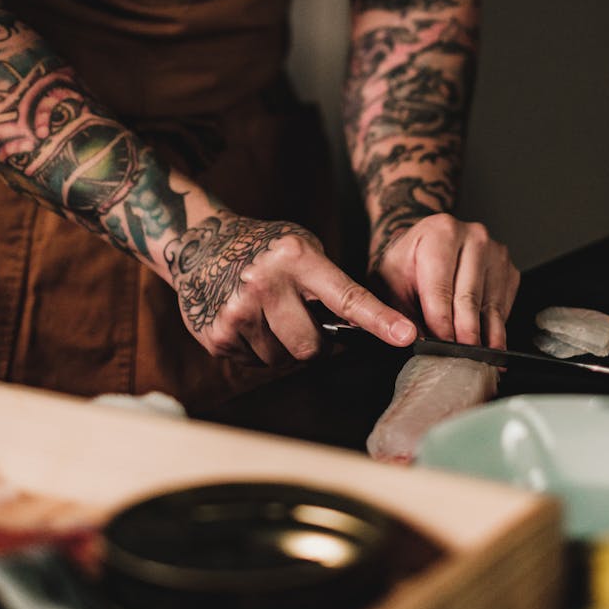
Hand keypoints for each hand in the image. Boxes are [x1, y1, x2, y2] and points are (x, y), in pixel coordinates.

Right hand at [167, 210, 416, 364]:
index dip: (379, 320)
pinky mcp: (217, 335)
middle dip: (313, 342)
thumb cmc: (264, 249)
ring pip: (283, 359)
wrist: (201, 244)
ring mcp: (238, 312)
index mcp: (296, 258)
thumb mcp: (301, 248)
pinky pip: (255, 364)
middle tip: (299, 318)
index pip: (347, 297)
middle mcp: (266, 284)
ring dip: (282, 345)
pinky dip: (257, 348)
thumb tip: (365, 330)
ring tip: (267, 314)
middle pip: (312, 347)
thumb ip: (329, 284)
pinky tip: (247, 321)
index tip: (407, 336)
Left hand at [369, 214, 519, 347]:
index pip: (441, 288)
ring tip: (475, 359)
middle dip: (464, 335)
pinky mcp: (509, 270)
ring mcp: (495, 253)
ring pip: (491, 307)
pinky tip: (484, 342)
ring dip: (484, 338)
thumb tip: (410, 338)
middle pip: (469, 298)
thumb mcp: (389, 282)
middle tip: (460, 359)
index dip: (440, 323)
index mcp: (440, 233)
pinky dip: (495, 329)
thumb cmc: (406, 263)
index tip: (441, 347)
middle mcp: (473, 237)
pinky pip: (504, 308)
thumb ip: (396, 311)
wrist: (423, 244)